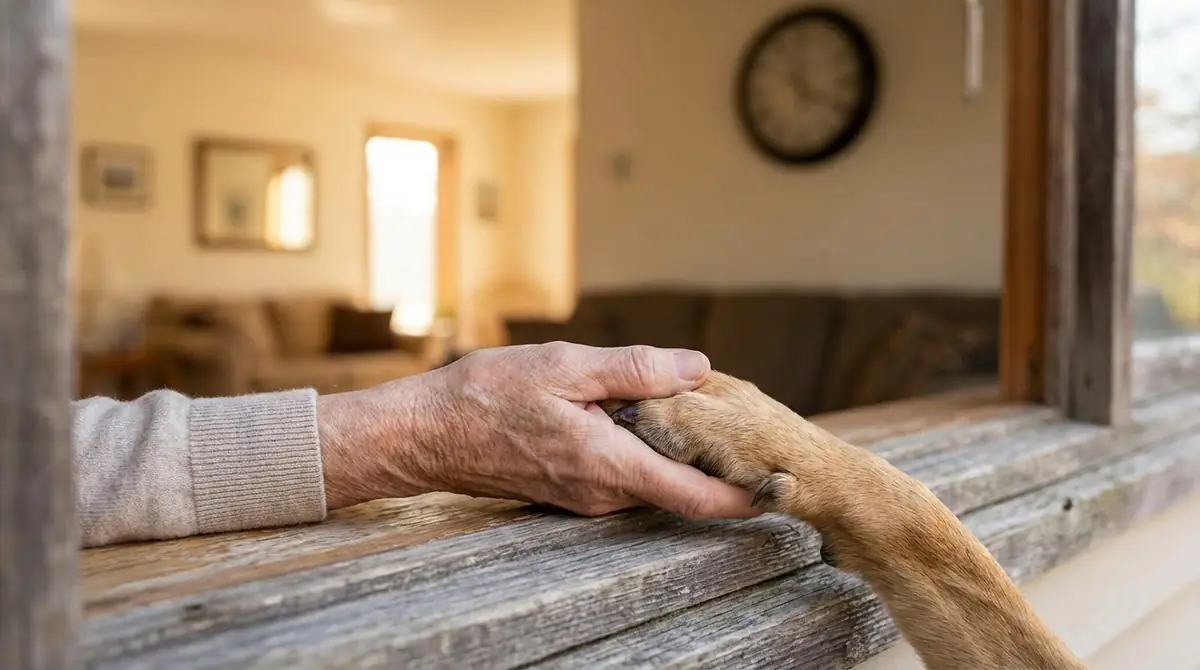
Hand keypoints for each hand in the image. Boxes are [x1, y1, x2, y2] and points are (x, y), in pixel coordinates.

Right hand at [317, 342, 760, 518]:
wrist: (424, 434)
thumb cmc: (486, 397)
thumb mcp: (564, 366)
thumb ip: (635, 370)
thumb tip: (697, 367)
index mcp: (609, 465)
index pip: (697, 496)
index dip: (746, 495)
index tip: (783, 484)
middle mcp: (602, 493)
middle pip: (681, 489)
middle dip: (717, 461)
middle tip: (747, 421)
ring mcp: (585, 496)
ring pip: (652, 480)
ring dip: (680, 452)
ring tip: (704, 409)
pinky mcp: (570, 489)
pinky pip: (624, 475)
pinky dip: (647, 450)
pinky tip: (647, 415)